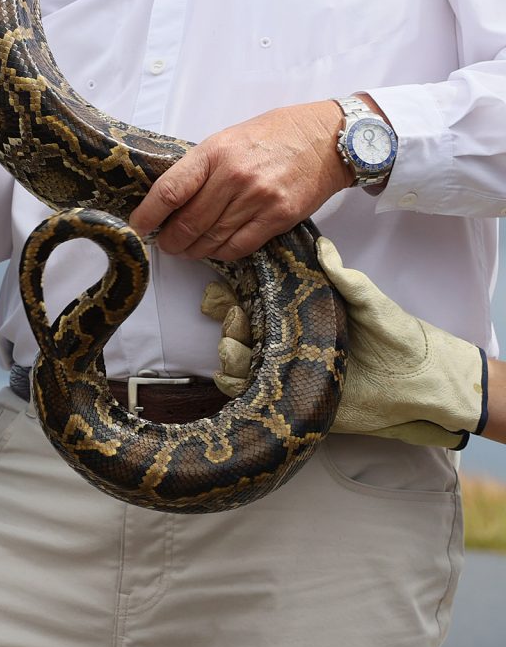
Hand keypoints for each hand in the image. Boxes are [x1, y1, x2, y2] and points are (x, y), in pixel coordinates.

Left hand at [128, 100, 349, 259]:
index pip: (169, 191)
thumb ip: (200, 167)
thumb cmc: (272, 135)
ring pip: (212, 239)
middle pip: (188, 222)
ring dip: (193, 250)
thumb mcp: (226, 139)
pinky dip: (221, 253)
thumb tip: (169, 198)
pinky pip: (240, 246)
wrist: (326, 138)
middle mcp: (233, 177)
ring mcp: (258, 199)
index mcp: (213, 153)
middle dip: (169, 240)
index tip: (138, 225)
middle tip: (163, 244)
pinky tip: (213, 249)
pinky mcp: (279, 217)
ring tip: (185, 249)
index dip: (148, 214)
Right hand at [202, 237, 485, 446]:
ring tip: (235, 347)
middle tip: (236, 318)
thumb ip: (348, 280)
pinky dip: (235, 385)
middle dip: (228, 321)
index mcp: (301, 314)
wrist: (419, 386)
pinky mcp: (288, 401)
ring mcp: (285, 371)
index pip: (255, 298)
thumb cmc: (398, 338)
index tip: (227, 287)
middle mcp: (287, 341)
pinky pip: (249, 394)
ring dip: (228, 352)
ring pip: (236, 359)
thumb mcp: (374, 305)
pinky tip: (240, 377)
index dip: (233, 291)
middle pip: (238, 327)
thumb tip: (322, 245)